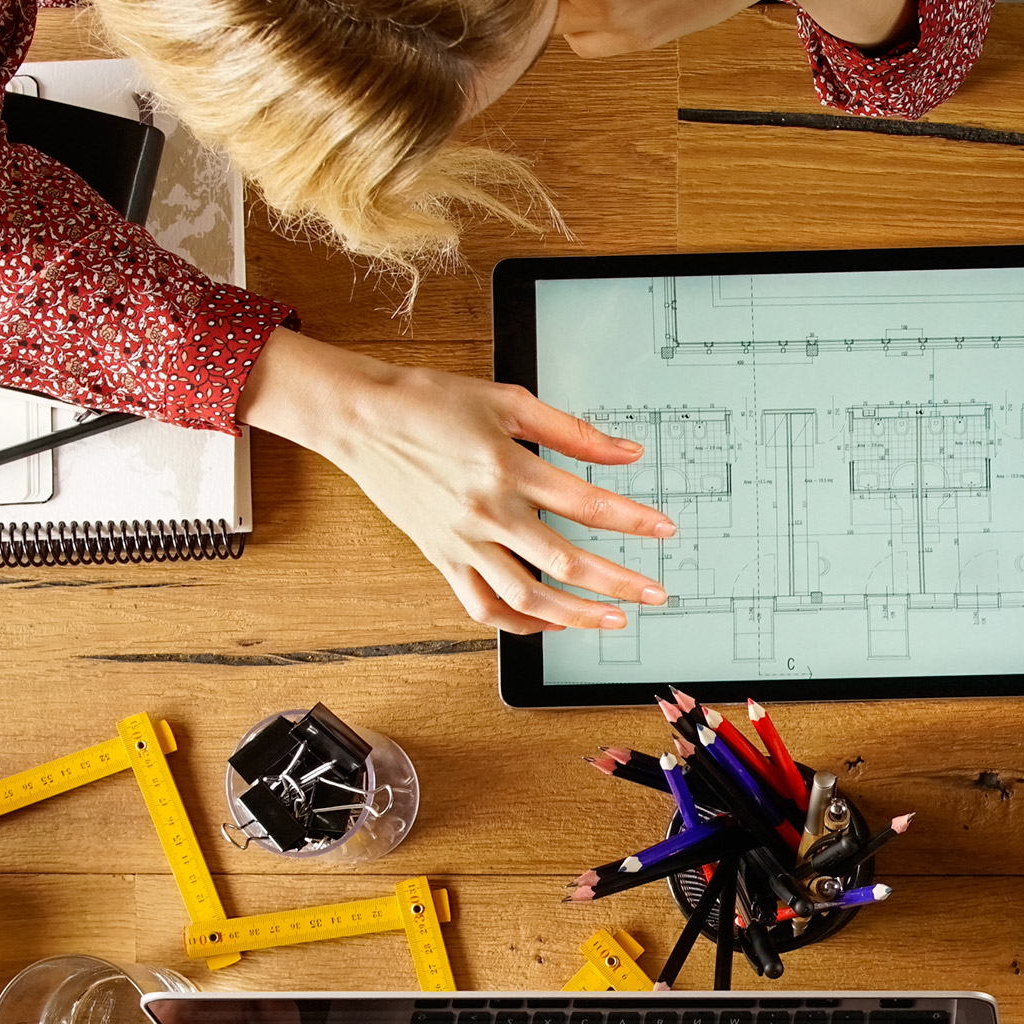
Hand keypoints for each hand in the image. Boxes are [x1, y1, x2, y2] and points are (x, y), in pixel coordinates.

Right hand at [238, 328, 672, 628]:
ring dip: (575, 614)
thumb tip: (626, 452)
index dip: (632, 520)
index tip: (663, 530)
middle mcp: (487, 512)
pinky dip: (517, 622)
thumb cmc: (428, 402)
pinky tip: (547, 624)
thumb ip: (571, 431)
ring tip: (612, 619)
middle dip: (618, 582)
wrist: (360, 418)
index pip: (586, 504)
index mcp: (507, 467)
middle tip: (654, 593)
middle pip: (566, 561)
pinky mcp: (441, 557)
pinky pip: (482, 606)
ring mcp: (462, 541)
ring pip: (526, 595)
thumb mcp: (507, 400)